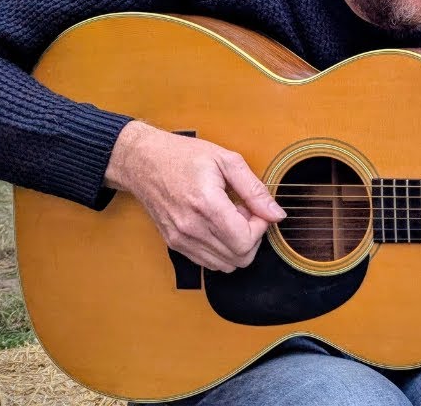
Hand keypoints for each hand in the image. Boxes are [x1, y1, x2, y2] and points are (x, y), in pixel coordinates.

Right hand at [104, 121, 284, 271]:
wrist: (143, 162)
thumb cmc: (184, 156)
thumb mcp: (227, 160)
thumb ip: (255, 190)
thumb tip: (276, 214)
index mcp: (206, 204)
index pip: (245, 241)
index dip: (261, 228)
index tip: (256, 210)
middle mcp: (191, 227)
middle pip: (239, 258)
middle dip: (252, 237)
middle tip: (245, 213)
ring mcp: (180, 239)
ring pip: (225, 265)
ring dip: (236, 245)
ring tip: (230, 218)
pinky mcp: (175, 244)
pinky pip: (208, 262)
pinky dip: (221, 249)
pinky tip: (217, 226)